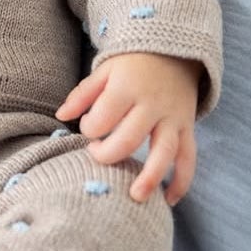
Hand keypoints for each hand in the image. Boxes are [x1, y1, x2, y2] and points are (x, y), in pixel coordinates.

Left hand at [55, 52, 199, 204]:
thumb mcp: (105, 71)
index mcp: (127, 88)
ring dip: (150, 177)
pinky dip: (182, 180)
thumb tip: (61, 116)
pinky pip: (188, 157)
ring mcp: (172, 118)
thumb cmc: (132, 65)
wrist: (175, 51)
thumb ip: (83, 94)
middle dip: (108, 154)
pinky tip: (169, 199)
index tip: (89, 126)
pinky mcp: (187, 128)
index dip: (90, 128)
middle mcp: (152, 104)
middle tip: (97, 155)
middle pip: (129, 138)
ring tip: (136, 197)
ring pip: (164, 151)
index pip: (103, 118)